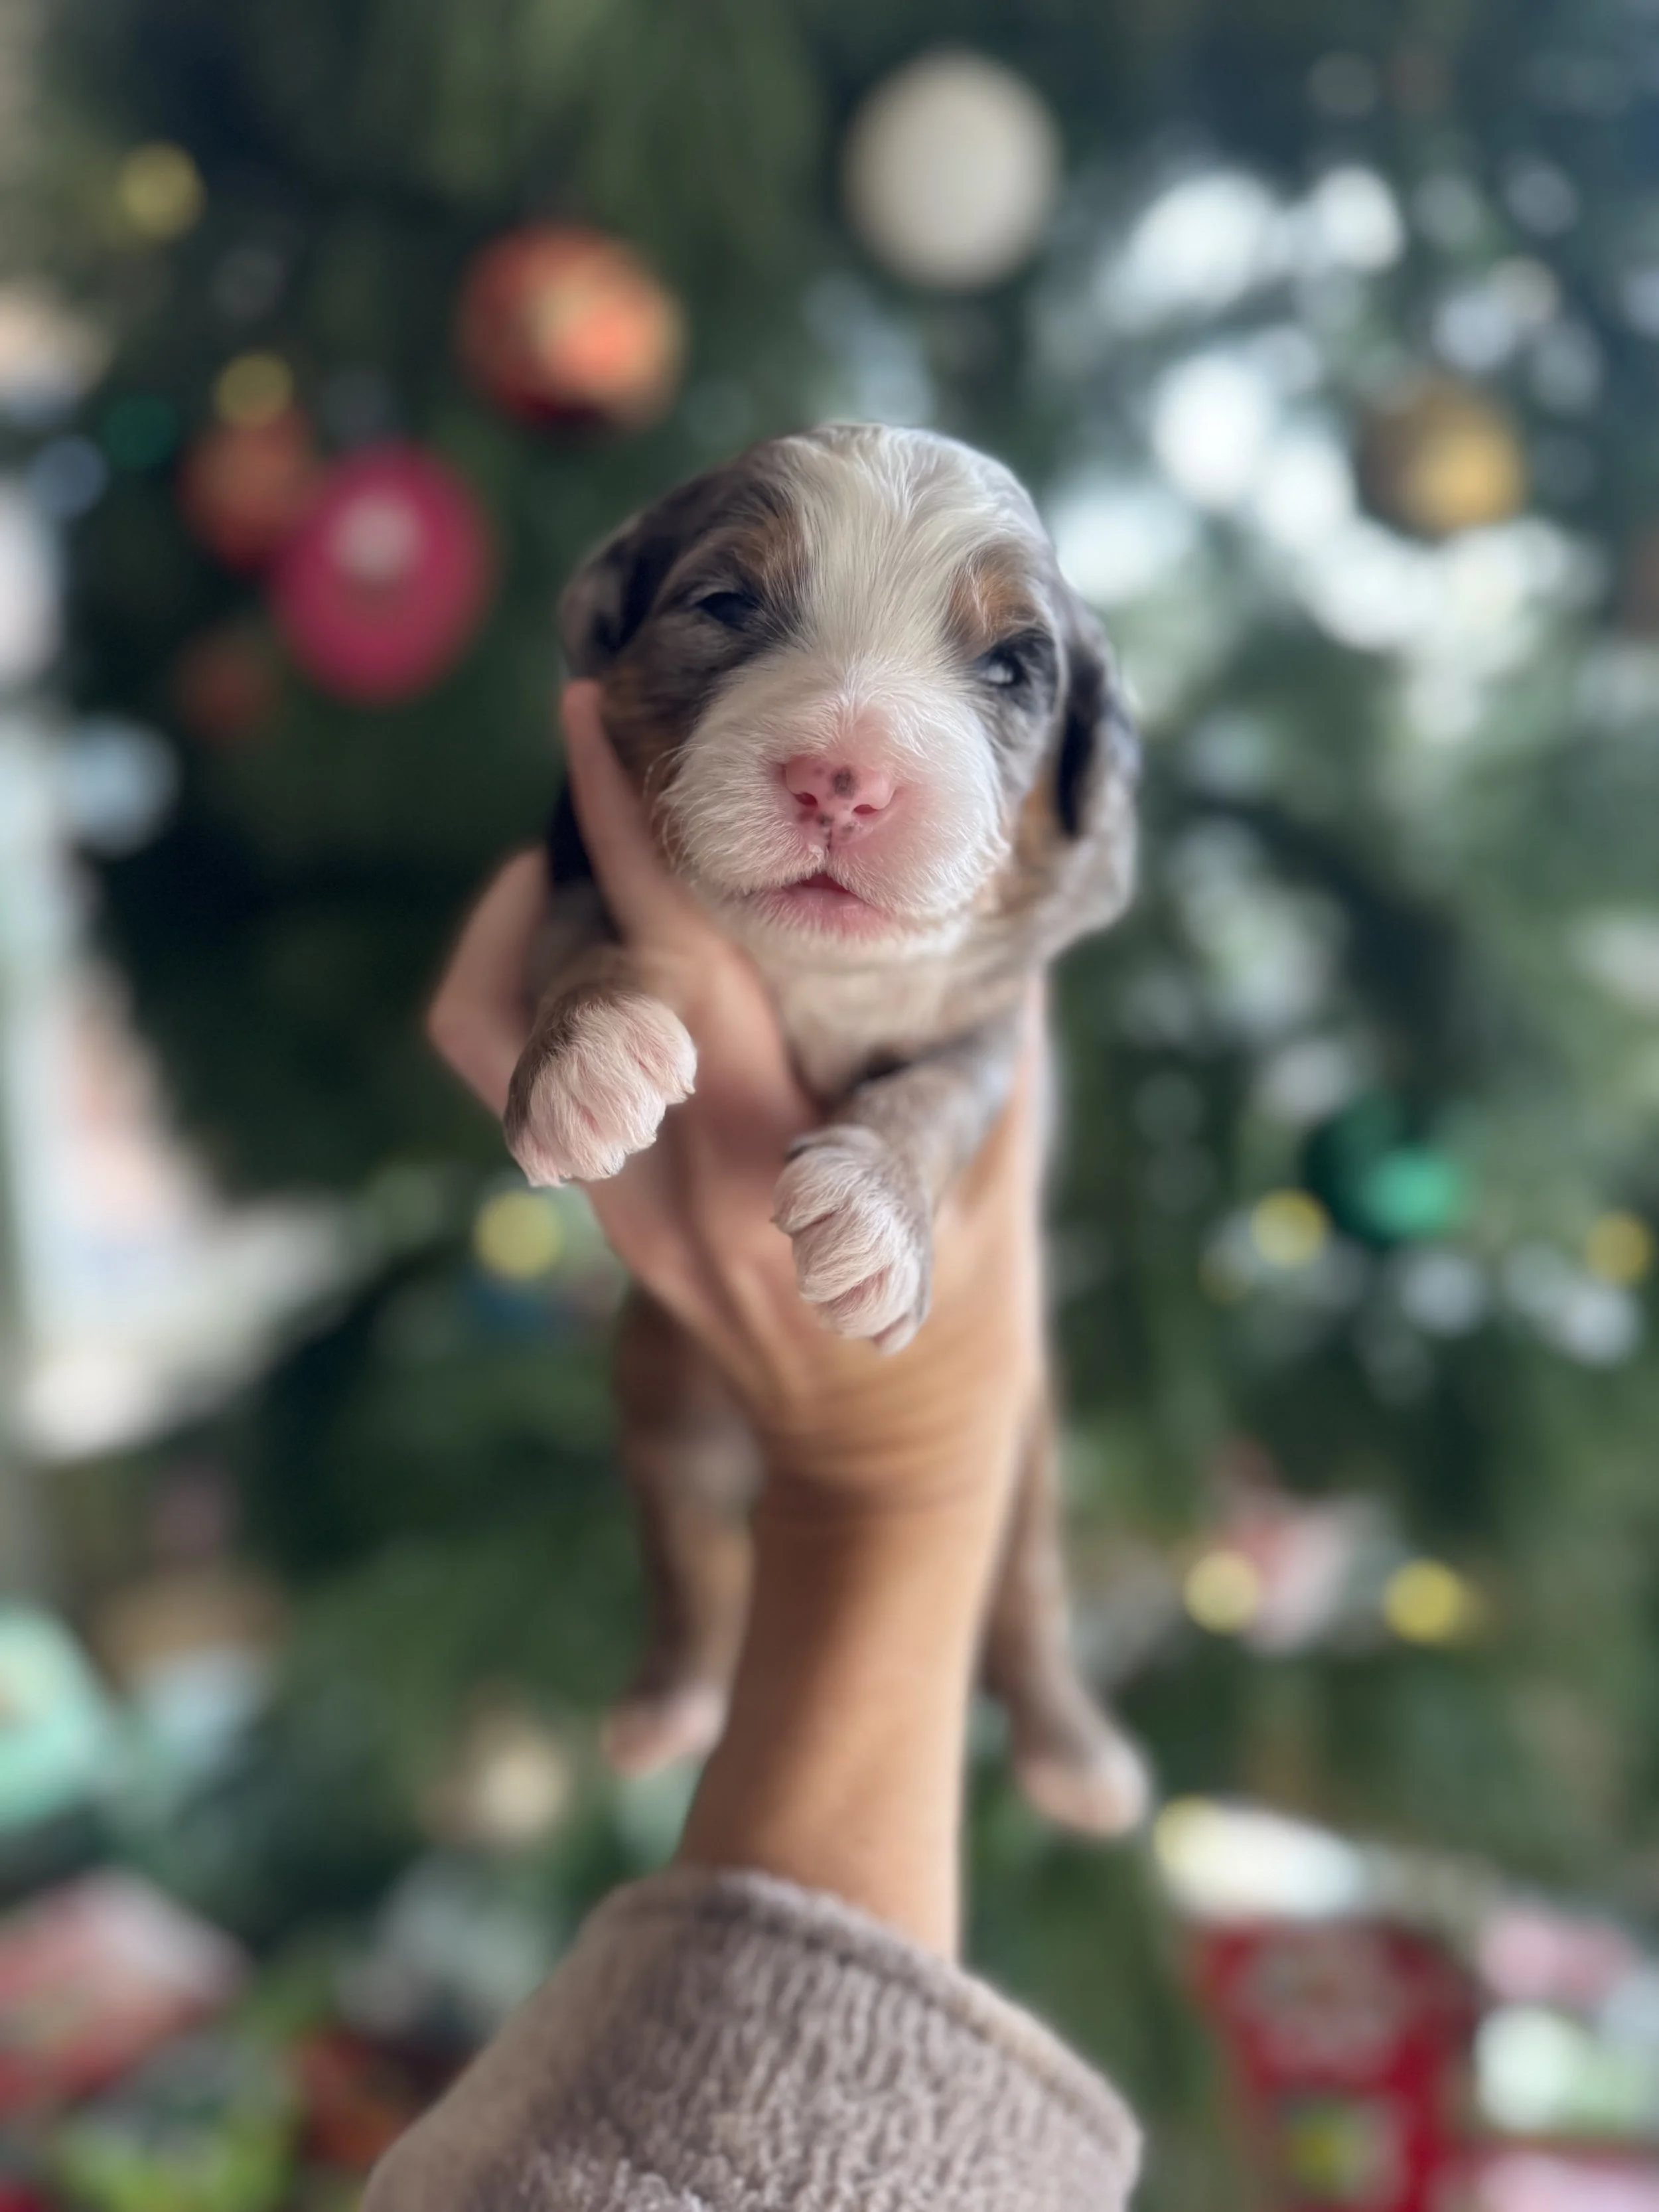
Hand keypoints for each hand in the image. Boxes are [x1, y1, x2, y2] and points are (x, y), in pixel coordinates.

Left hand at [428, 682, 1044, 1505]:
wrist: (884, 1457)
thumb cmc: (966, 1310)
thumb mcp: (995, 1163)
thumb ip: (974, 1028)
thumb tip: (976, 878)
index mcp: (768, 1164)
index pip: (672, 966)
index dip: (621, 834)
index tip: (581, 717)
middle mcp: (669, 1189)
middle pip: (554, 995)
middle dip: (556, 854)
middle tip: (597, 753)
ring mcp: (622, 1218)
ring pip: (505, 1048)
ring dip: (520, 933)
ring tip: (581, 858)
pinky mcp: (609, 1229)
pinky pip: (532, 1093)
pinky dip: (544, 1007)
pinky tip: (611, 965)